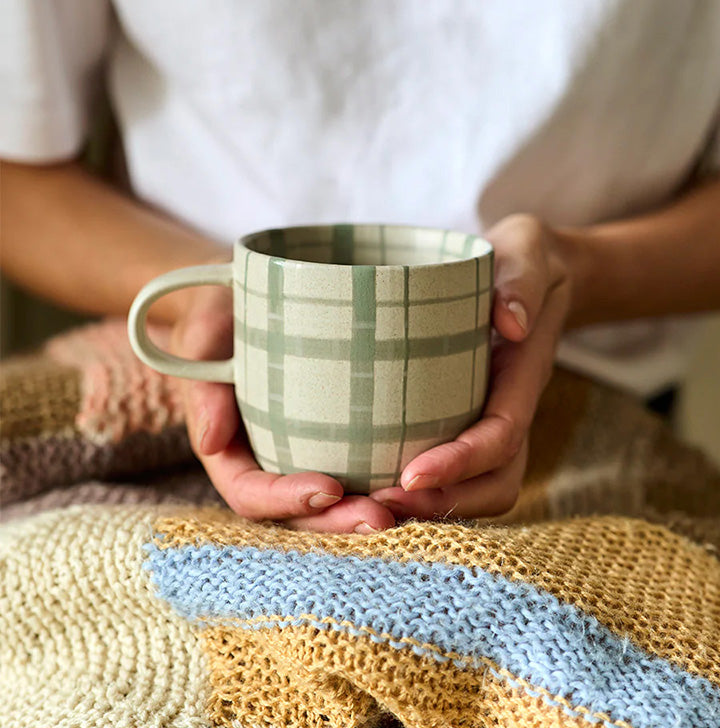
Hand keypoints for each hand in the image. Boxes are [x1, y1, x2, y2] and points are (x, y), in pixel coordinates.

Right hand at [170, 280, 395, 532]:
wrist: (249, 292)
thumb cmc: (221, 310)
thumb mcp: (204, 333)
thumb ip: (203, 382)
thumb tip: (211, 442)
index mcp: (230, 450)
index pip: (251, 493)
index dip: (286, 500)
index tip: (330, 487)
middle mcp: (266, 460)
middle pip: (299, 510)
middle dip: (338, 521)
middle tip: (384, 518)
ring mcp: (300, 451)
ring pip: (333, 499)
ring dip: (368, 509)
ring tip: (412, 506)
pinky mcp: (332, 433)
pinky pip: (357, 465)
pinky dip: (384, 478)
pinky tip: (422, 476)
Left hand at [370, 214, 574, 519]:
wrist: (530, 271)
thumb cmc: (523, 257)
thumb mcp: (526, 249)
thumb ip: (521, 277)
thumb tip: (511, 323)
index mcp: (525, 373)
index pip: (502, 433)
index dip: (461, 462)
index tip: (411, 475)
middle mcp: (512, 406)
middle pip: (496, 481)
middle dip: (444, 501)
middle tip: (379, 504)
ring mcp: (492, 416)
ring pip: (478, 486)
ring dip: (431, 505)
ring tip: (371, 505)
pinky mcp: (468, 416)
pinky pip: (455, 467)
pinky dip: (421, 486)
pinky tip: (372, 480)